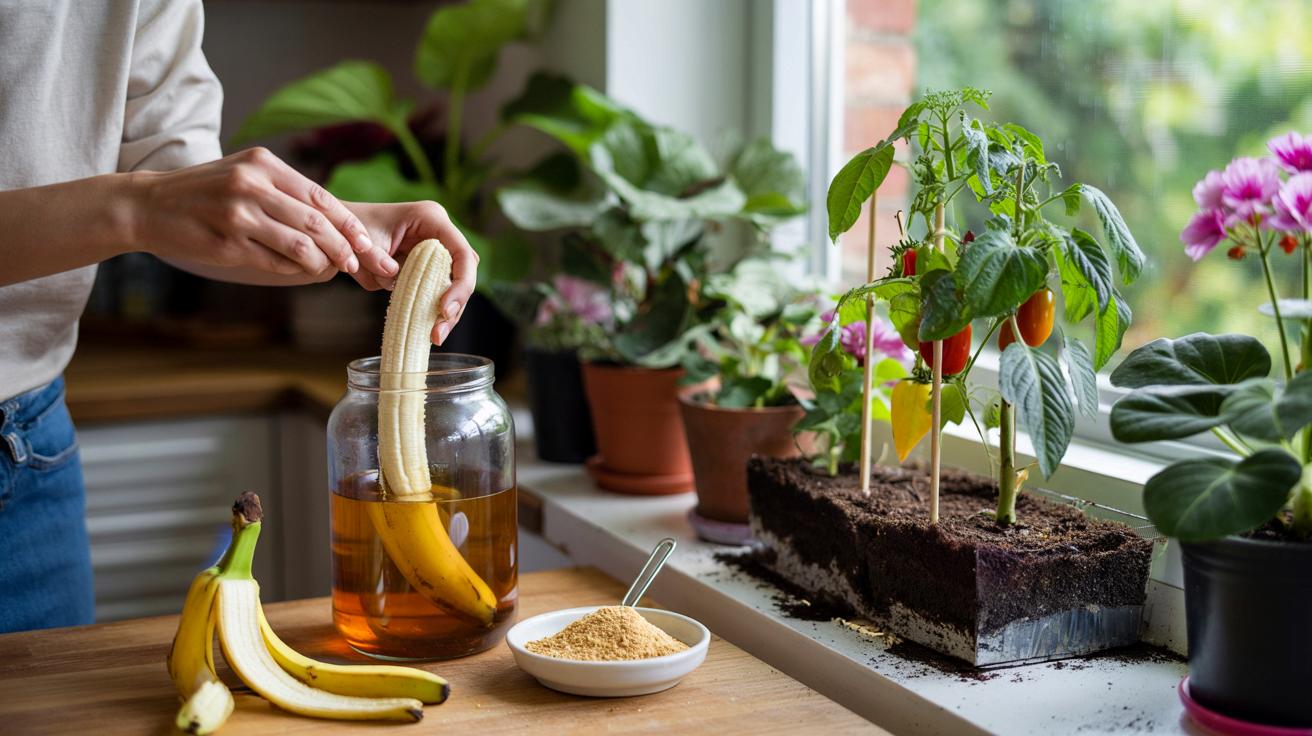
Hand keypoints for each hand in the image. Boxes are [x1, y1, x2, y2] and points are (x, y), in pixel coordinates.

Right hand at [132, 147, 388, 278]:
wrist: (147, 205)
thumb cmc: (204, 193)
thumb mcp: (244, 174)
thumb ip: (284, 190)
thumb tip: (334, 219)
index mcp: (262, 163)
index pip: (320, 196)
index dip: (347, 223)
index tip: (365, 242)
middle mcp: (252, 185)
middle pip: (317, 222)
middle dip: (345, 247)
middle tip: (357, 263)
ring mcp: (239, 215)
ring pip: (301, 246)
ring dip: (324, 263)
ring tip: (331, 269)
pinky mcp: (228, 243)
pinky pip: (276, 262)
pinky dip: (296, 270)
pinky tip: (301, 271)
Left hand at [345, 200, 478, 345]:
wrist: (338, 230)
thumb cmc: (351, 228)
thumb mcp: (362, 241)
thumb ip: (377, 257)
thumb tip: (394, 275)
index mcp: (431, 218)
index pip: (462, 253)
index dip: (460, 284)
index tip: (444, 310)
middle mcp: (439, 234)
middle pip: (464, 273)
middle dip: (456, 304)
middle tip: (438, 333)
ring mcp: (434, 253)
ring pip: (454, 287)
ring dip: (446, 314)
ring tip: (433, 336)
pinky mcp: (425, 269)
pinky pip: (438, 292)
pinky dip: (432, 311)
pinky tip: (426, 329)